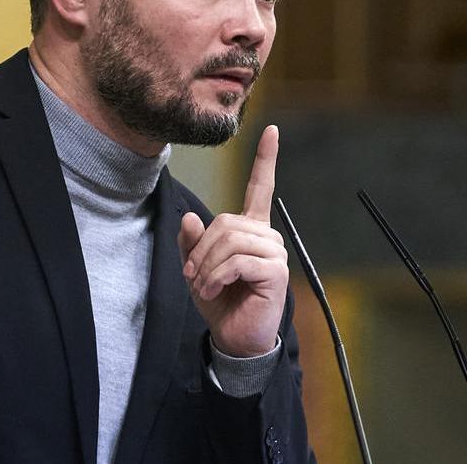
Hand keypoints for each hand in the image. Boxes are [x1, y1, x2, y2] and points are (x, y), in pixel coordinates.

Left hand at [177, 125, 288, 357]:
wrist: (234, 337)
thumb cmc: (219, 301)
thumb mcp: (196, 268)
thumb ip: (192, 242)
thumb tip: (191, 218)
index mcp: (251, 230)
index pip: (261, 188)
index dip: (266, 159)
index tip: (273, 130)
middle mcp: (267, 236)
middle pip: (226, 222)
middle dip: (201, 250)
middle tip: (192, 275)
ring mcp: (274, 253)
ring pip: (230, 240)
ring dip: (207, 266)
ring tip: (203, 286)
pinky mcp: (275, 272)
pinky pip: (238, 261)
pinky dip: (217, 275)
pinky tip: (213, 289)